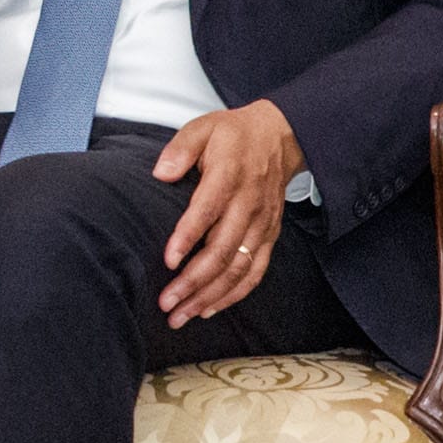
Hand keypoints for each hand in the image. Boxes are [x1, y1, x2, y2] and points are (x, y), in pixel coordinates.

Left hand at [149, 99, 304, 328]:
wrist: (281, 137)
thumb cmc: (234, 135)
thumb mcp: (203, 128)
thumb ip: (180, 149)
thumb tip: (161, 172)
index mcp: (229, 177)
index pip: (208, 211)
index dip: (188, 237)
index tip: (167, 261)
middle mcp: (249, 205)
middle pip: (223, 251)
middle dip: (193, 281)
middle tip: (166, 303)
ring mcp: (263, 224)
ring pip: (238, 269)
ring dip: (210, 296)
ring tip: (181, 315)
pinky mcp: (270, 236)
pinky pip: (255, 272)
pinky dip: (234, 294)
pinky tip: (209, 309)